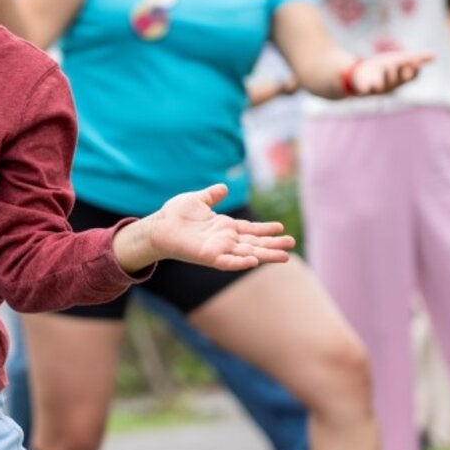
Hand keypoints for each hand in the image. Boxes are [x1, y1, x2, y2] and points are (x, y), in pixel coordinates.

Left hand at [118, 183, 294, 272]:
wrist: (158, 226)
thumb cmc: (175, 215)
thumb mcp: (197, 200)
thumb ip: (211, 195)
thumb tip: (222, 187)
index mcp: (224, 227)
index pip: (250, 229)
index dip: (265, 229)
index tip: (281, 228)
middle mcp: (224, 240)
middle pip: (254, 243)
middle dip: (272, 244)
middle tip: (291, 243)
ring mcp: (218, 249)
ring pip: (247, 253)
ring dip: (265, 255)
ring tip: (284, 257)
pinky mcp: (208, 256)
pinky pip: (227, 261)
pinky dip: (240, 261)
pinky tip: (254, 261)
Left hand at [350, 50, 433, 94]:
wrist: (359, 73)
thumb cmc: (383, 67)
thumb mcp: (400, 60)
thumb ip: (417, 58)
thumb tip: (436, 55)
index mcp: (402, 79)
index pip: (412, 77)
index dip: (415, 71)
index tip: (416, 62)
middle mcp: (392, 85)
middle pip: (400, 81)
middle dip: (403, 73)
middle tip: (405, 64)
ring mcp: (379, 88)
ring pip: (385, 85)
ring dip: (388, 76)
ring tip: (388, 66)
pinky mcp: (365, 89)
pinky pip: (368, 91)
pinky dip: (370, 88)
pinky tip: (372, 83)